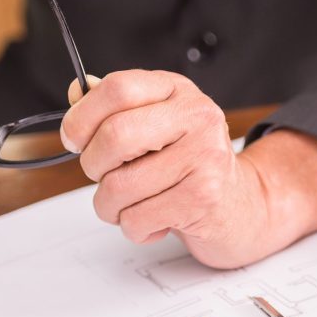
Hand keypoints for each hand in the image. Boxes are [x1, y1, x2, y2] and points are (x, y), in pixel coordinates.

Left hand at [60, 70, 316, 267]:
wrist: (243, 206)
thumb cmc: (191, 166)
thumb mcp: (156, 125)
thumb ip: (115, 110)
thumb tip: (76, 91)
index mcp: (177, 91)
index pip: (117, 88)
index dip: (82, 117)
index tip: (74, 140)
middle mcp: (197, 117)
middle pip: (114, 136)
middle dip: (93, 166)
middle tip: (103, 176)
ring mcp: (205, 156)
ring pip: (119, 187)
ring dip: (110, 206)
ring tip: (131, 205)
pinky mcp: (204, 197)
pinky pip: (137, 219)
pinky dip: (134, 228)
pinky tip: (155, 220)